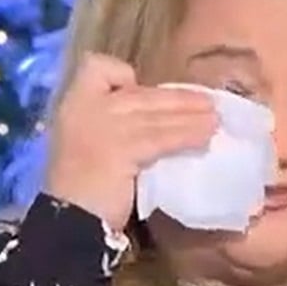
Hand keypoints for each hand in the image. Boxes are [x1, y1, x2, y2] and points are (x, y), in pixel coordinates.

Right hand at [44, 53, 217, 229]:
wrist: (70, 218)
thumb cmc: (82, 188)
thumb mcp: (89, 143)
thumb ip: (113, 124)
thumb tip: (158, 116)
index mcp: (74, 103)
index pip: (97, 67)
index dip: (123, 75)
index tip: (140, 90)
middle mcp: (86, 107)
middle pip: (142, 94)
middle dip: (179, 99)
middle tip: (209, 103)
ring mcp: (104, 126)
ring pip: (157, 115)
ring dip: (192, 117)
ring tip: (216, 120)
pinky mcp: (122, 149)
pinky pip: (162, 137)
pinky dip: (187, 136)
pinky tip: (205, 138)